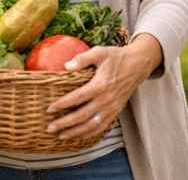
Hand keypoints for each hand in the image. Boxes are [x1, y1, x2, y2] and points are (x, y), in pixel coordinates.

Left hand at [45, 35, 162, 140]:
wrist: (138, 65)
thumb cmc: (116, 57)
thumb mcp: (100, 52)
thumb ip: (83, 58)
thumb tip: (66, 65)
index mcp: (101, 84)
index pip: (78, 97)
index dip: (63, 104)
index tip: (49, 109)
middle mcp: (106, 99)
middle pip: (82, 116)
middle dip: (65, 123)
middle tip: (50, 127)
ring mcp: (112, 107)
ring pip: (91, 125)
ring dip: (75, 132)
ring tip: (61, 136)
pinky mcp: (116, 111)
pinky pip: (102, 127)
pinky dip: (89, 133)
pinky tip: (78, 136)